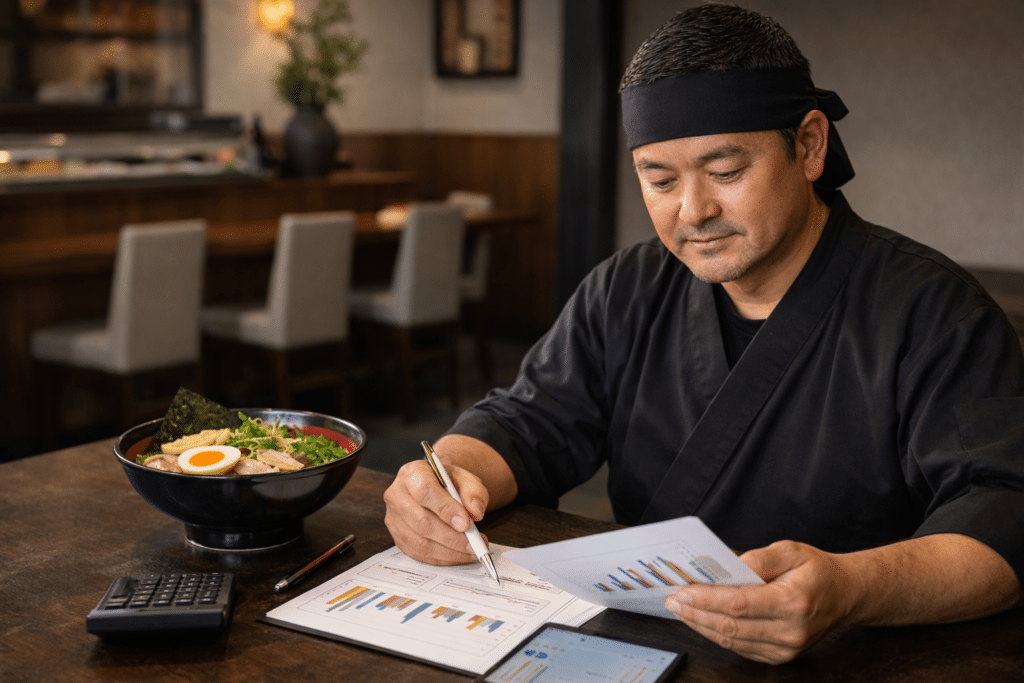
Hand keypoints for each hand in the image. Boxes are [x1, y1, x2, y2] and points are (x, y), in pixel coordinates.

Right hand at [383, 458, 489, 565]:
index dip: (445, 509)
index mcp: (412, 474)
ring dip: (450, 552)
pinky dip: (442, 558)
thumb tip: (476, 512)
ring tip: (471, 551)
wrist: (436, 488)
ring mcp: (394, 519)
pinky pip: (419, 554)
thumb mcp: (465, 478)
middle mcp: (397, 495)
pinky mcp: (397, 537)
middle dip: (452, 537)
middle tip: (474, 543)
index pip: (424, 491)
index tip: (466, 523)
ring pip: (420, 543)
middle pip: (422, 522)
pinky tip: (458, 555)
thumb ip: (473, 492)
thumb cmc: (448, 483)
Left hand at [664, 540, 855, 664]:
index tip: (682, 591)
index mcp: (793, 602)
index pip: (738, 604)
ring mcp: (786, 648)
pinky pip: (741, 648)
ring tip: (681, 610)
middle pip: (731, 626)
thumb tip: (727, 568)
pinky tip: (702, 620)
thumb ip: (758, 558)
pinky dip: (717, 634)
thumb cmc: (817, 570)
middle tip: (673, 600)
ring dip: (701, 625)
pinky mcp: (780, 656)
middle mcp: (791, 631)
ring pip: (732, 641)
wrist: (846, 595)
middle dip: (696, 613)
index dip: (705, 599)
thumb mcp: (790, 550)